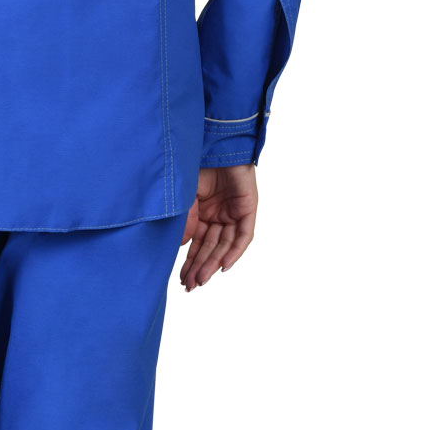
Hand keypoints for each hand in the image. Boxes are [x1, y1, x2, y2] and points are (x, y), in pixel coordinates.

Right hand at [179, 163, 256, 289]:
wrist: (216, 143)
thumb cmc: (197, 164)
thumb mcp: (185, 197)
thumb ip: (186, 221)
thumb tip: (181, 247)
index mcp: (202, 213)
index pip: (197, 243)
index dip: (190, 262)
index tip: (181, 279)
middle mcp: (218, 215)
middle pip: (211, 248)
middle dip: (200, 267)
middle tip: (191, 286)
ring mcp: (233, 213)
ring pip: (225, 245)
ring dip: (213, 263)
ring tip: (201, 280)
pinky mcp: (248, 209)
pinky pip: (243, 236)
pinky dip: (235, 251)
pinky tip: (222, 266)